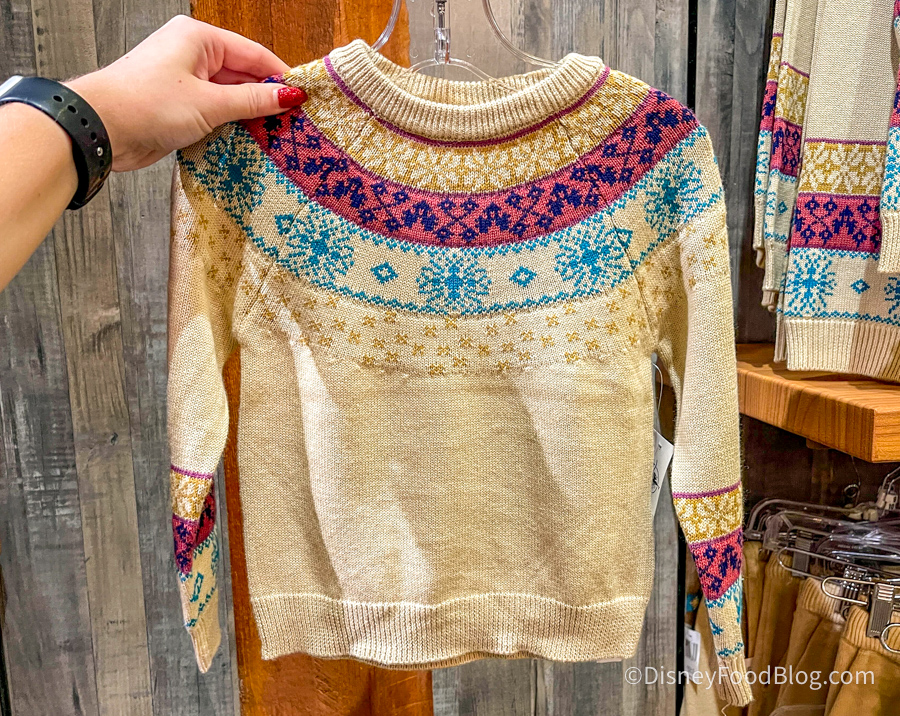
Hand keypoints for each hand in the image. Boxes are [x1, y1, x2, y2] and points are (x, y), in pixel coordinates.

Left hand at [64, 15, 306, 171]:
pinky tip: (247, 139)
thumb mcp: (210, 103)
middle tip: (293, 123)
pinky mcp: (176, 103)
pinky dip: (229, 123)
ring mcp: (183, 78)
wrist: (100, 128)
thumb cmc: (147, 104)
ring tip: (275, 134)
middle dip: (265, 98)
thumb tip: (288, 96)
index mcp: (199, 37)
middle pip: (242, 74)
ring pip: (228, 94)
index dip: (280, 77)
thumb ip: (253, 101)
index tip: (305, 98)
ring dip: (248, 114)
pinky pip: (213, 110)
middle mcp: (191, 52)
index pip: (253, 55)